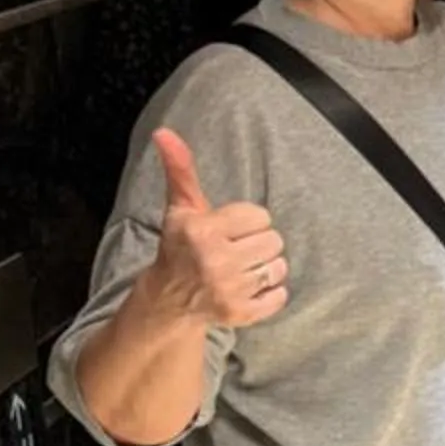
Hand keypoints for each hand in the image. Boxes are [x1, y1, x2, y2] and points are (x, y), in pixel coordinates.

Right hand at [144, 130, 288, 328]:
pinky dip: (271, 293)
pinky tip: (248, 288)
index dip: (247, 221)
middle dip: (258, 243)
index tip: (228, 230)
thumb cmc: (181, 245)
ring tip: (241, 268)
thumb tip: (164, 132)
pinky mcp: (240, 314)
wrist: (169, 298)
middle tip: (235, 250)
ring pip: (279, 267)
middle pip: (274, 241)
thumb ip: (180, 169)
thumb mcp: (182, 207)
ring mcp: (229, 291)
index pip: (260, 216)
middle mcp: (215, 262)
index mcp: (202, 232)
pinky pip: (280, 296)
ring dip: (265, 267)